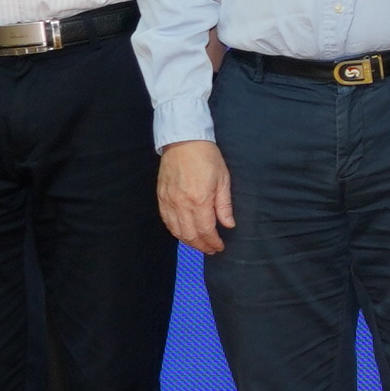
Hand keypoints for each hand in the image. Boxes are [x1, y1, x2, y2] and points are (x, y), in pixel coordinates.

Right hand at [159, 139, 233, 254]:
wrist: (183, 141)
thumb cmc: (207, 157)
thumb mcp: (223, 179)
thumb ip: (224, 205)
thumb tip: (228, 225)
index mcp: (199, 200)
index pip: (206, 231)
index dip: (213, 242)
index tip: (219, 247)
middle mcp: (181, 204)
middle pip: (190, 235)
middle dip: (201, 246)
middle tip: (211, 249)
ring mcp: (169, 202)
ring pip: (176, 231)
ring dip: (188, 241)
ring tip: (199, 244)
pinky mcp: (161, 197)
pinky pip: (166, 221)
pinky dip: (175, 231)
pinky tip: (183, 233)